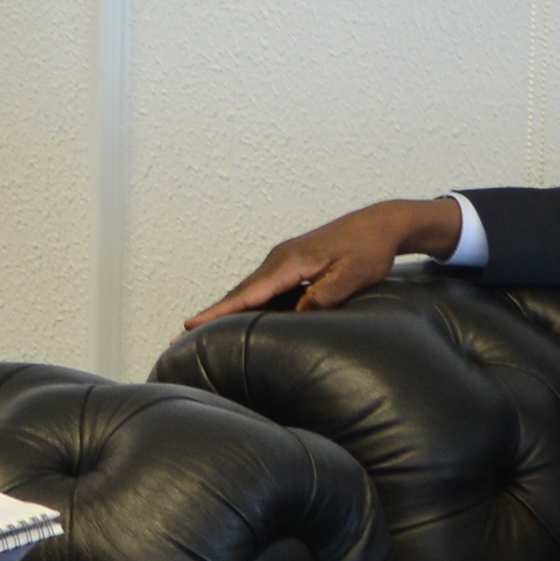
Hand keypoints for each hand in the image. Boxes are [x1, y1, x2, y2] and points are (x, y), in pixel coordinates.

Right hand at [184, 198, 462, 326]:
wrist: (380, 223)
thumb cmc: (369, 250)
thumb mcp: (353, 276)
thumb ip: (325, 296)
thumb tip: (298, 317)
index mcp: (290, 262)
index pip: (248, 294)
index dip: (219, 312)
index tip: (189, 325)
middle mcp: (279, 259)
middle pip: (239, 292)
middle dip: (210, 314)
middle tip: (179, 337)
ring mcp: (282, 260)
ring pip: (248, 290)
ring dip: (225, 309)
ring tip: (198, 330)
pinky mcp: (290, 264)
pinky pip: (261, 287)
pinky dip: (244, 302)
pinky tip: (237, 316)